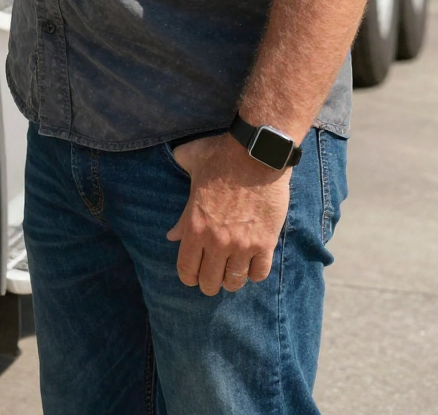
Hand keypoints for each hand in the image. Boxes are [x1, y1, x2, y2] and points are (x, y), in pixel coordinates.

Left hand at [165, 133, 290, 294]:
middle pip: (210, 281)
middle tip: (212, 278)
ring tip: (231, 274)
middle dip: (209, 283)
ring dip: (232, 281)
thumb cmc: (220, 157)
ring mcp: (242, 244)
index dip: (188, 277)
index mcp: (195, 226)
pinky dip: (254, 273)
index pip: (186, 269)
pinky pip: (259, 273)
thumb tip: (171, 234)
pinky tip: (251, 266)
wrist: (256, 154)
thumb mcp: (190, 172)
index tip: (192, 277)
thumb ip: (180, 208)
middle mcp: (217, 241)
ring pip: (235, 281)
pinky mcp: (266, 243)